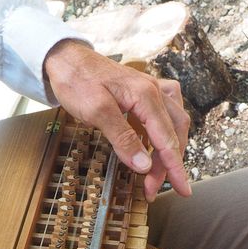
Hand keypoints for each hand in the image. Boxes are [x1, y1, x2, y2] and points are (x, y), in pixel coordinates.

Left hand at [43, 39, 190, 201]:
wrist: (65, 58)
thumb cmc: (77, 80)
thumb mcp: (97, 111)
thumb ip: (123, 138)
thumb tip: (144, 165)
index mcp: (145, 96)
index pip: (166, 139)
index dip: (174, 168)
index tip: (182, 190)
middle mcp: (154, 92)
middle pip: (173, 133)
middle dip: (167, 165)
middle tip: (154, 190)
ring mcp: (150, 90)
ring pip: (173, 124)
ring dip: (168, 151)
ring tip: (155, 174)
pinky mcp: (142, 93)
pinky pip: (165, 112)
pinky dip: (165, 131)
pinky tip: (157, 141)